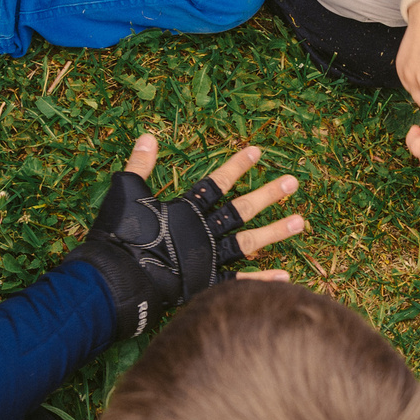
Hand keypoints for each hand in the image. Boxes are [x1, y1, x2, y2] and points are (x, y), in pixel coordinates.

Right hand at [68, 135, 306, 335]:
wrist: (119, 277)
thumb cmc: (120, 234)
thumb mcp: (126, 191)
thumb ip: (141, 164)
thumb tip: (148, 135)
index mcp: (187, 210)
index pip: (216, 183)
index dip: (236, 167)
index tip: (257, 152)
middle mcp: (204, 232)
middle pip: (242, 210)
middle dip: (268, 195)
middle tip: (293, 183)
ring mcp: (209, 259)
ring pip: (249, 242)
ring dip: (275, 232)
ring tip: (300, 222)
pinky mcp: (207, 284)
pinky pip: (240, 282)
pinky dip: (262, 280)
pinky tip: (286, 277)